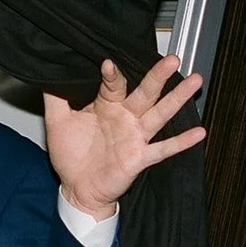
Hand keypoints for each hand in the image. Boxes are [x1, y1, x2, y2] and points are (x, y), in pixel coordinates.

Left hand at [42, 54, 205, 219]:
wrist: (76, 188)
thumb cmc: (70, 156)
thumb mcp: (58, 123)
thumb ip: (55, 99)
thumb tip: (46, 75)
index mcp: (106, 106)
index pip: (113, 85)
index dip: (112, 75)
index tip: (108, 63)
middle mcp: (125, 118)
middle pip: (145, 93)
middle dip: (158, 76)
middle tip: (172, 58)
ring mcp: (135, 137)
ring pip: (159, 114)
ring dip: (177, 99)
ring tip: (194, 81)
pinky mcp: (140, 157)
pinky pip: (163, 149)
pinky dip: (181, 142)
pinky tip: (199, 133)